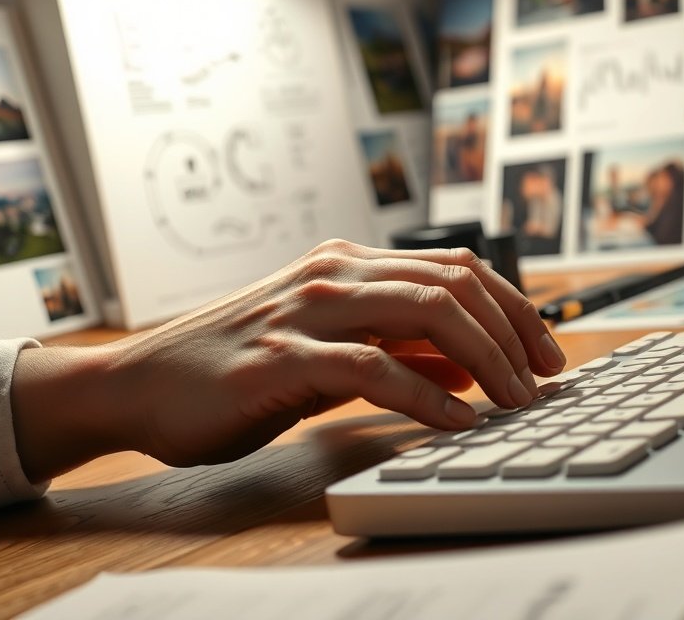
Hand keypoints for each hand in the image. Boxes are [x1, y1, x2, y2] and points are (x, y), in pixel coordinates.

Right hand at [11, 240, 567, 479]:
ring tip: (517, 399)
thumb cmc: (233, 372)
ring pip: (425, 311)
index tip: (547, 350)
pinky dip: (427, 393)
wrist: (136, 385)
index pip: (455, 267)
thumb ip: (394, 350)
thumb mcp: (327, 353)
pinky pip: (374, 366)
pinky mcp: (282, 357)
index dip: (513, 305)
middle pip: (453, 282)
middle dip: (515, 330)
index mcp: (346, 265)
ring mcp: (307, 310)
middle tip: (546, 378)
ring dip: (486, 358)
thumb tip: (467, 366)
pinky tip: (457, 419)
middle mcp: (333, 274)